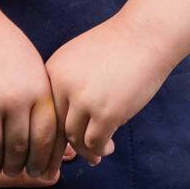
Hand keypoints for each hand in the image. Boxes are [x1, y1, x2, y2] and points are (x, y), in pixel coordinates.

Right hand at [0, 18, 59, 177]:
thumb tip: (65, 149)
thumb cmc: (8, 52)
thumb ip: (47, 106)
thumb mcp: (36, 72)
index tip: (40, 171)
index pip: (46, 139)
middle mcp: (14, 100)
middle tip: (17, 172)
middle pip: (21, 150)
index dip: (44, 161)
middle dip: (20, 168)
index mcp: (38, 91)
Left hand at [44, 18, 169, 165]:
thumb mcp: (78, 59)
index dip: (53, 129)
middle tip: (82, 151)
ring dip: (87, 150)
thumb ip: (67, 85)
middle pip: (56, 126)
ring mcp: (83, 100)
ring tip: (100, 152)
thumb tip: (66, 125)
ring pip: (74, 139)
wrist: (145, 36)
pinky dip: (101, 149)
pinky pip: (95, 143)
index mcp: (53, 70)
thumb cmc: (116, 47)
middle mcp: (62, 85)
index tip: (63, 142)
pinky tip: (110, 147)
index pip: (44, 109)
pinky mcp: (106, 113)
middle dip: (68, 145)